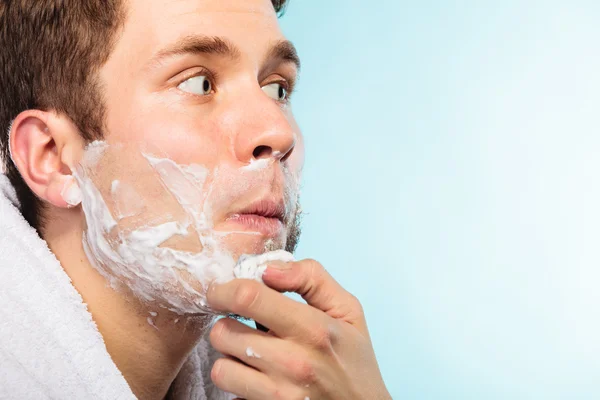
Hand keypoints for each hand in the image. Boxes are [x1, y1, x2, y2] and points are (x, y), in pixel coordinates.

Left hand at [206, 259, 391, 399]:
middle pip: (223, 333)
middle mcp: (293, 362)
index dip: (224, 290)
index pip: (249, 298)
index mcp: (313, 328)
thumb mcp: (347, 310)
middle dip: (227, 324)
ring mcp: (280, 394)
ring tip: (251, 353)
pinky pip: (231, 394)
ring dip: (230, 357)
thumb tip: (268, 269)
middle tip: (243, 326)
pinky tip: (257, 377)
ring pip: (220, 367)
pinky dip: (239, 383)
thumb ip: (311, 277)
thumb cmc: (355, 360)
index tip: (221, 291)